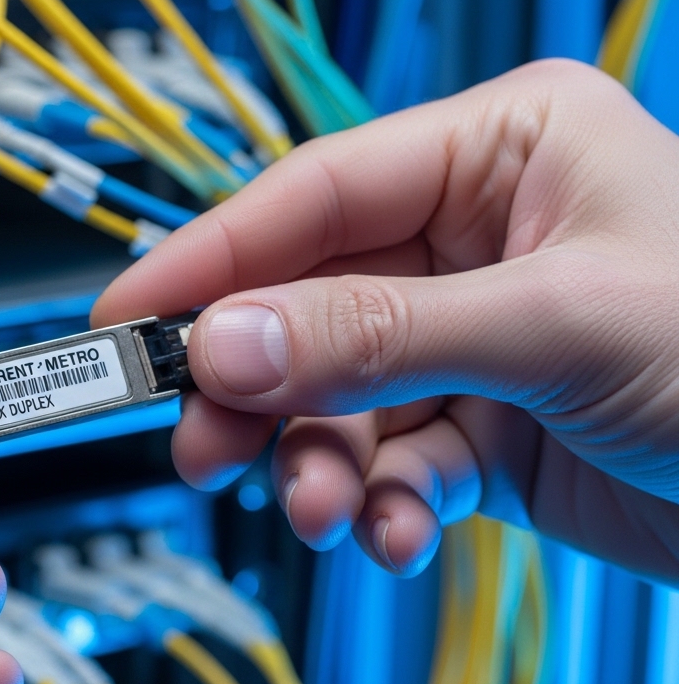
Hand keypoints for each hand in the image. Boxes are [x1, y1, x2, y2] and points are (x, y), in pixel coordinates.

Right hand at [94, 59, 678, 581]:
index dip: (212, 257)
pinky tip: (393, 530)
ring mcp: (471, 338)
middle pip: (307, 303)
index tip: (129, 323)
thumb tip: (225, 342)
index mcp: (499, 153)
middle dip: (260, 385)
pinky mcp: (481, 429)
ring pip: (337, 396)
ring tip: (321, 509)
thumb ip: (375, 334)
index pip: (316, 194)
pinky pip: (389, 461)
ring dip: (316, 460)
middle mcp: (473, 238)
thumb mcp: (553, 323)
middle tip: (204, 447)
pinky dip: (378, 504)